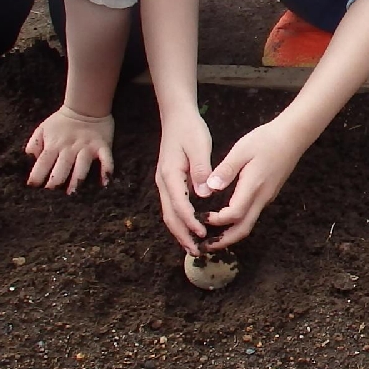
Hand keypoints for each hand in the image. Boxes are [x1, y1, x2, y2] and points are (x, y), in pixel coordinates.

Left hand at [24, 105, 113, 192]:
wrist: (86, 107)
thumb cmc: (62, 121)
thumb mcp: (43, 128)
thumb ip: (34, 143)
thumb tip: (29, 158)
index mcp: (54, 144)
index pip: (43, 162)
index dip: (37, 175)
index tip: (32, 187)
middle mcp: (70, 148)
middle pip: (62, 166)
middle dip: (56, 181)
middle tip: (50, 194)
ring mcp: (87, 147)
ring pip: (82, 165)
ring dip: (77, 179)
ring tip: (73, 192)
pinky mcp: (102, 146)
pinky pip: (106, 159)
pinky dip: (107, 169)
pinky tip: (105, 182)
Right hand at [154, 107, 214, 253]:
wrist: (177, 117)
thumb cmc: (190, 130)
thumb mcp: (199, 147)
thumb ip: (202, 170)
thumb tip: (205, 194)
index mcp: (170, 174)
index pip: (179, 205)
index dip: (190, 222)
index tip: (202, 234)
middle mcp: (163, 181)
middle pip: (170, 215)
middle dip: (182, 235)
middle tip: (196, 251)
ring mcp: (164, 182)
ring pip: (169, 213)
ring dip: (180, 232)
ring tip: (194, 247)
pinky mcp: (170, 182)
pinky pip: (173, 206)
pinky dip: (180, 221)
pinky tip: (191, 229)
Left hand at [196, 117, 307, 249]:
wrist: (293, 136)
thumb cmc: (266, 140)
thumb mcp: (242, 150)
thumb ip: (226, 170)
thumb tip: (210, 187)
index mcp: (253, 187)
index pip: (233, 214)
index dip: (216, 221)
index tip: (200, 217)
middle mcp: (261, 198)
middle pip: (243, 229)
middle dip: (224, 241)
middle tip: (205, 246)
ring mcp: (266, 197)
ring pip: (248, 223)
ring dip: (230, 234)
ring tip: (212, 237)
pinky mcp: (268, 194)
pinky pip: (252, 214)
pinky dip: (237, 222)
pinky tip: (226, 218)